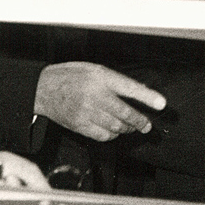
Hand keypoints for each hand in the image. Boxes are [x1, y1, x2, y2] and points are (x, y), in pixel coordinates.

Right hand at [35, 62, 166, 141]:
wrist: (43, 88)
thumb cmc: (72, 76)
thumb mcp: (95, 70)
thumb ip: (116, 81)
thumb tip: (139, 91)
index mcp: (100, 77)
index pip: (129, 88)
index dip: (147, 97)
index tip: (161, 104)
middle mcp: (95, 95)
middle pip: (125, 113)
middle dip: (140, 121)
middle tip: (146, 125)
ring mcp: (86, 112)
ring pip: (116, 126)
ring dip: (127, 128)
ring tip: (131, 126)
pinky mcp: (79, 125)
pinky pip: (103, 135)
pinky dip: (112, 135)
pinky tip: (114, 130)